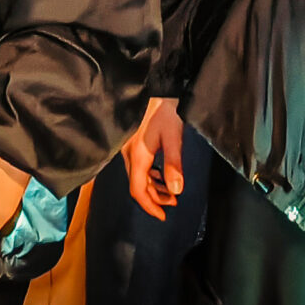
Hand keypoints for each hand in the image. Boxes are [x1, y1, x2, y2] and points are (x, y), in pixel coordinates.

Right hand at [122, 97, 185, 220]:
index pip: (138, 189)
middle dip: (154, 197)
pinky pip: (138, 166)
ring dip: (153, 187)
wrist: (154, 87)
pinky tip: (161, 174)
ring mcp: (128, 147)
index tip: (162, 216)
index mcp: (137, 155)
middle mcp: (128, 154)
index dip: (149, 205)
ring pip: (138, 176)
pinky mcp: (132, 142)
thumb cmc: (164, 110)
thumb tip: (176, 191)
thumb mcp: (173, 137)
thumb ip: (173, 165)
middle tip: (173, 202)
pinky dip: (150, 175)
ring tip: (171, 191)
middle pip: (137, 184)